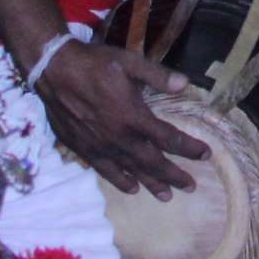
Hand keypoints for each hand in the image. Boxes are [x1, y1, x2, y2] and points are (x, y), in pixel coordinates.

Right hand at [37, 36, 208, 197]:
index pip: (169, 139)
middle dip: (174, 175)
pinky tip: (131, 189)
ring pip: (131, 171)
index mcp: (134, 117)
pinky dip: (120, 181)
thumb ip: (158, 75)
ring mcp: (101, 147)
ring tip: (167, 196)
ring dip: (151, 184)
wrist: (53, 71)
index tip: (206, 155)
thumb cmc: (94, 64)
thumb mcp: (129, 62)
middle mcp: (119, 138)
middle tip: (191, 187)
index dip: (190, 148)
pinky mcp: (84, 149)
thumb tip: (185, 84)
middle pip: (153, 162)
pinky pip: (106, 171)